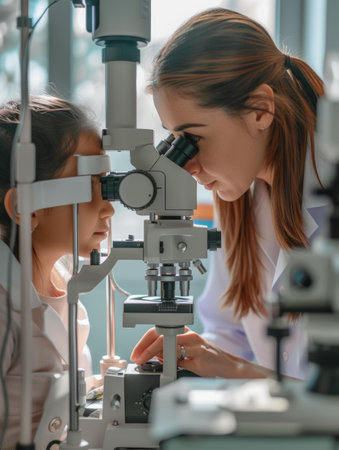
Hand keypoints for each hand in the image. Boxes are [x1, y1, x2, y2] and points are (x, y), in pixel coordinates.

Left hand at [130, 327, 265, 377]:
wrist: (229, 366)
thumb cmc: (209, 359)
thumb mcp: (187, 353)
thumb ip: (172, 352)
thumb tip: (155, 355)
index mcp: (184, 332)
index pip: (160, 330)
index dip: (145, 342)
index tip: (137, 352)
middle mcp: (189, 334)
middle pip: (161, 334)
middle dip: (145, 347)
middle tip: (138, 358)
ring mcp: (195, 343)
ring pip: (168, 343)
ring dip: (154, 353)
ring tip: (146, 360)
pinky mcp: (200, 354)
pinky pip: (180, 358)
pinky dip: (170, 362)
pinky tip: (166, 364)